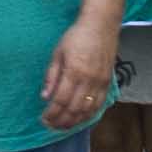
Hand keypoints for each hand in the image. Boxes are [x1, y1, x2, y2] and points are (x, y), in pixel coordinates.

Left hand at [42, 17, 119, 131]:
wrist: (101, 25)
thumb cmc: (77, 36)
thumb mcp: (58, 53)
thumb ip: (51, 76)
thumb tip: (45, 97)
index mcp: (74, 71)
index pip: (60, 100)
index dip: (51, 113)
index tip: (43, 119)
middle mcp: (89, 80)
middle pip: (74, 109)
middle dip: (61, 121)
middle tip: (51, 126)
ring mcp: (101, 82)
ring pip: (87, 111)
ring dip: (74, 122)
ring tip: (63, 126)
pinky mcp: (108, 83)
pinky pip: (99, 105)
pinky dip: (89, 115)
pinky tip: (80, 119)